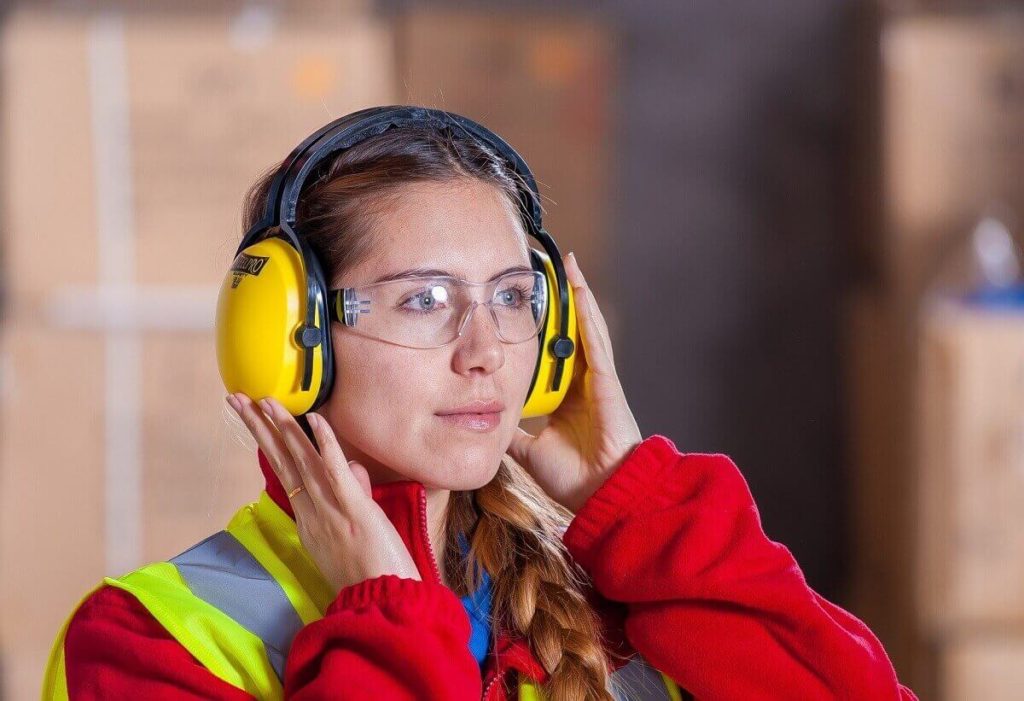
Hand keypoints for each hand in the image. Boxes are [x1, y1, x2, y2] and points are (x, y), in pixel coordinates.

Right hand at [226, 393, 421, 593]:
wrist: (383, 603)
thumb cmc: (372, 573)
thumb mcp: (354, 531)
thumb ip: (352, 494)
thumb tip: (353, 468)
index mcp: (308, 520)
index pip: (285, 472)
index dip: (269, 442)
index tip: (255, 417)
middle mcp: (312, 512)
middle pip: (282, 461)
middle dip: (258, 427)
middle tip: (237, 399)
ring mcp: (331, 510)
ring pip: (302, 461)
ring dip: (283, 427)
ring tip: (264, 401)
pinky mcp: (354, 510)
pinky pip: (337, 472)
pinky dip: (326, 444)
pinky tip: (314, 419)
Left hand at [507, 252, 642, 512]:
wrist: (602, 495)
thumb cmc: (574, 478)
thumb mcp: (529, 448)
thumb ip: (512, 432)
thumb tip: (485, 421)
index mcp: (567, 396)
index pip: (551, 353)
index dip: (541, 328)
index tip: (526, 304)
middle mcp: (583, 381)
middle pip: (568, 333)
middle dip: (559, 302)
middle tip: (545, 269)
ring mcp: (597, 378)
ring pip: (585, 328)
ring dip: (576, 295)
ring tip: (567, 264)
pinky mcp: (605, 379)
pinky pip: (595, 339)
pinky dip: (586, 313)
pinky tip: (579, 289)